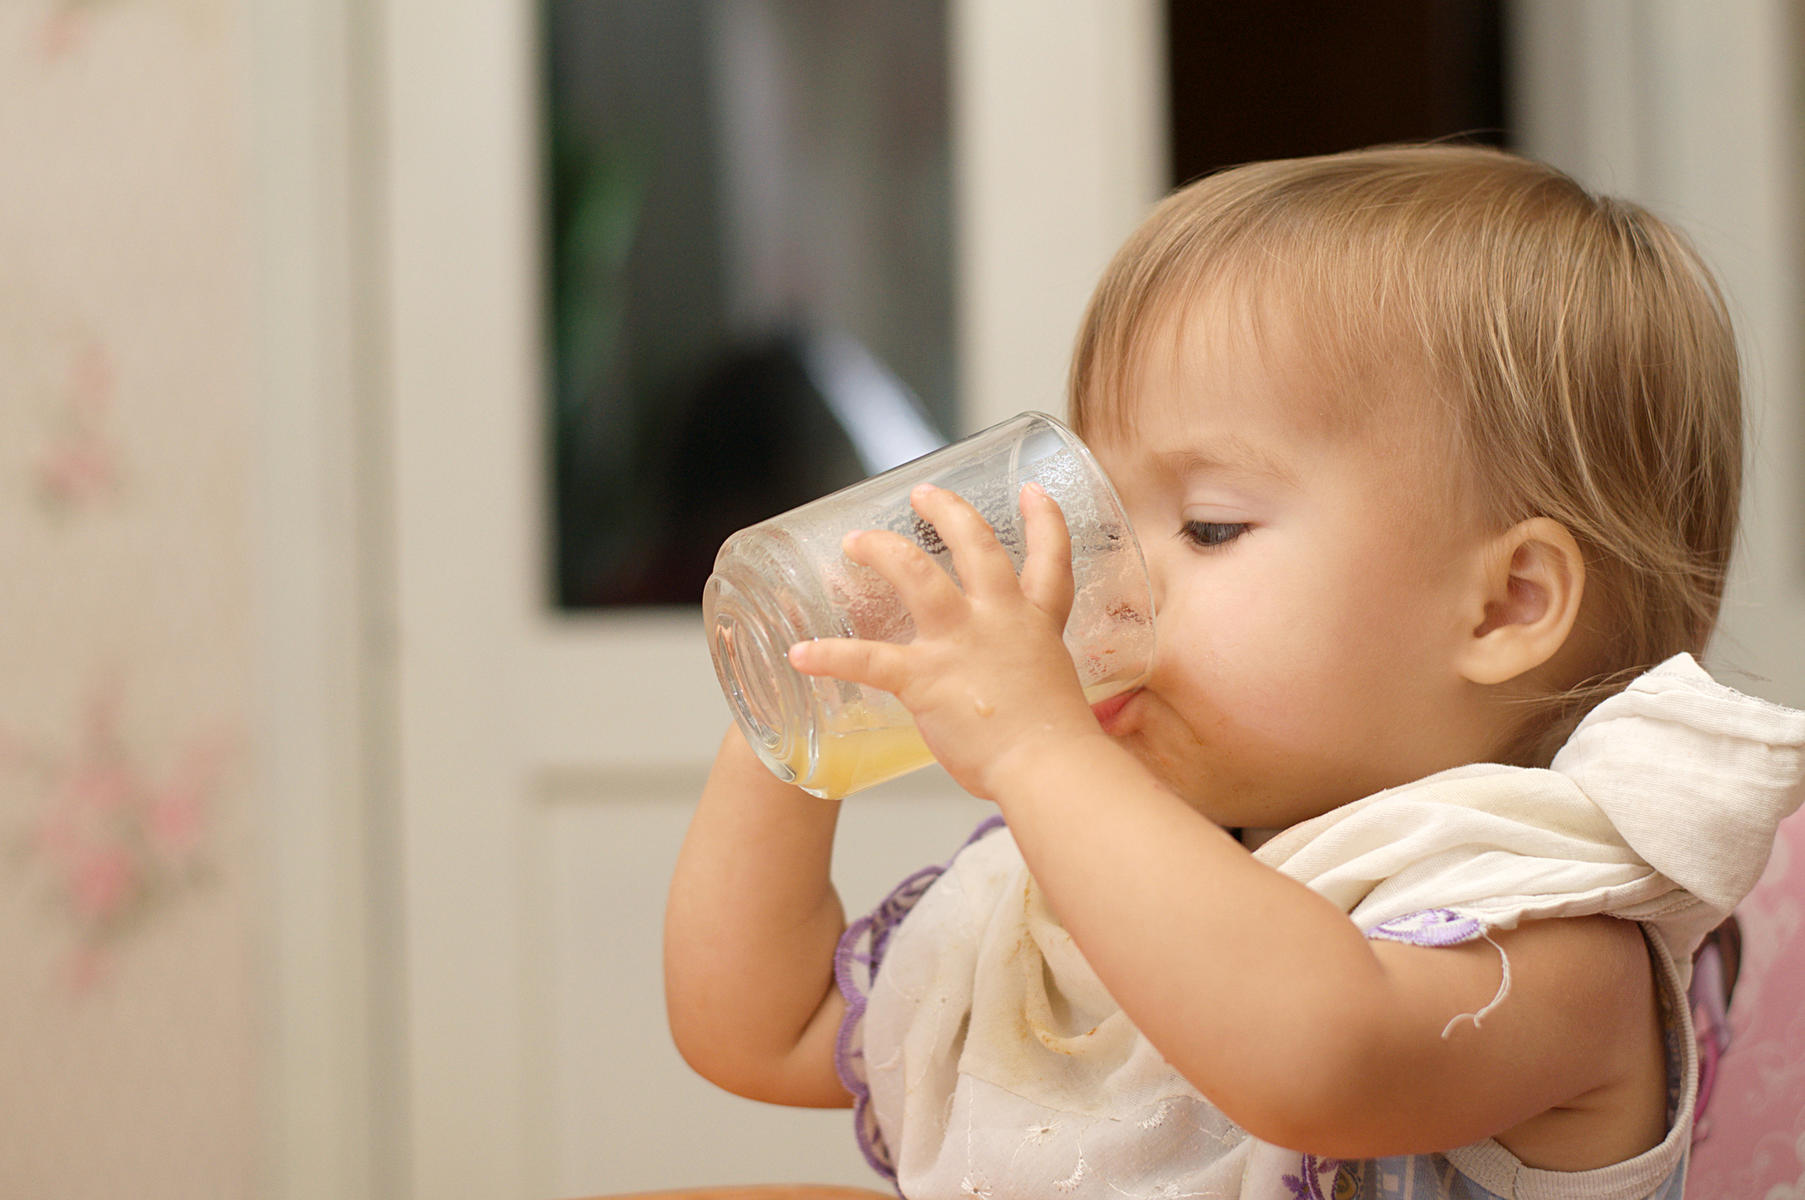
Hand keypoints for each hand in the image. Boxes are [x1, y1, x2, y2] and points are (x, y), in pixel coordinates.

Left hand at [787, 482, 1104, 800]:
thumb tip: (1002, 700)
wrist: (1049, 768)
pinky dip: (829, 655)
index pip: (1050, 559)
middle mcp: (998, 619)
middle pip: (975, 544)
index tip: (1030, 491)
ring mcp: (959, 643)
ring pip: (916, 573)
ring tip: (856, 541)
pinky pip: (866, 659)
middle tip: (923, 494)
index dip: (1042, 519)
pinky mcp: (924, 678)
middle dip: (946, 511)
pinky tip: (799, 654)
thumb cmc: (1054, 745)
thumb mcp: (1051, 690)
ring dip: (882, 550)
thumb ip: (1021, 677)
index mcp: (1036, 623)